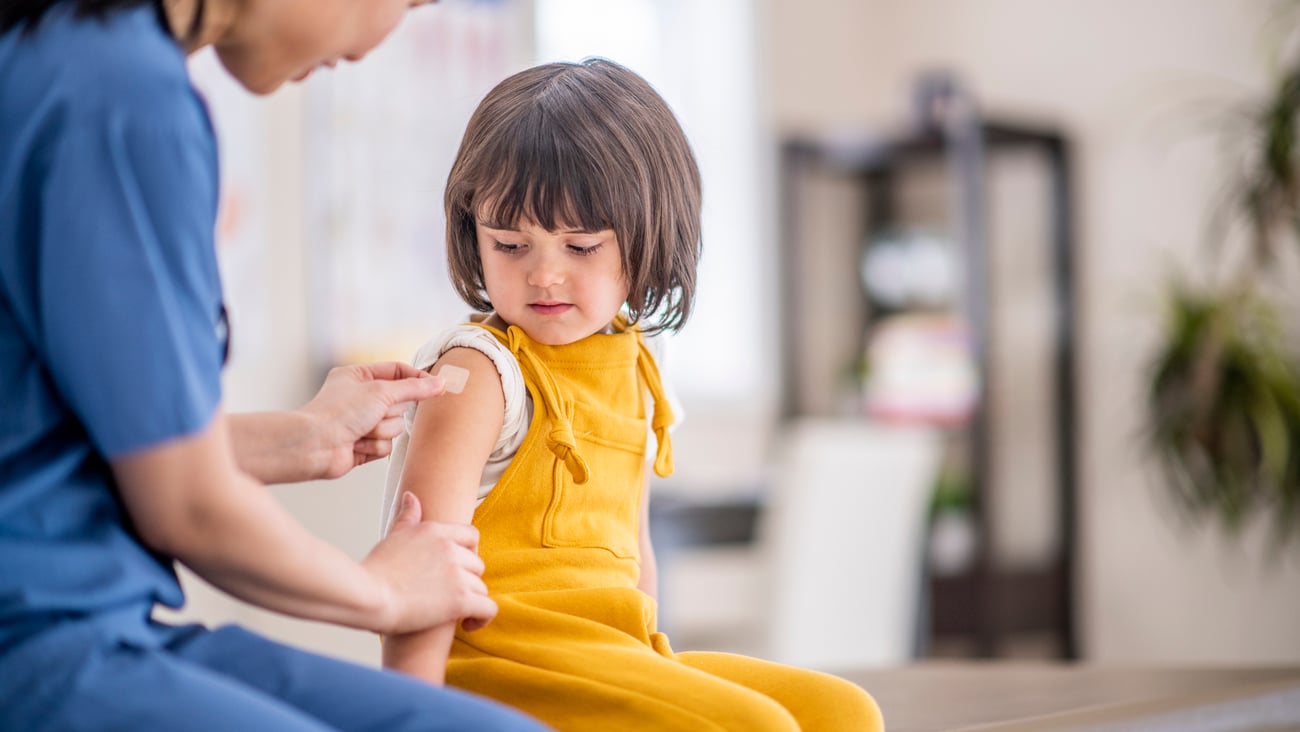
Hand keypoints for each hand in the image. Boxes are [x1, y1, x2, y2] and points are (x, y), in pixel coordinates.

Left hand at [299, 362, 443, 479]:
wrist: (315, 446)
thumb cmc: (338, 412)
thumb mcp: (380, 391)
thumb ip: (413, 388)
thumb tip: (439, 383)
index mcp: (358, 376)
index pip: (397, 372)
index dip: (417, 379)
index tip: (436, 386)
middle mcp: (360, 398)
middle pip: (400, 402)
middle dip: (390, 411)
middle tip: (375, 412)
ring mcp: (362, 422)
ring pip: (395, 426)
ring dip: (382, 430)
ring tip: (361, 431)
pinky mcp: (364, 444)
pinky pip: (386, 445)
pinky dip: (374, 445)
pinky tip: (356, 445)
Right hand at [364, 491, 496, 634]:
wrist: (367, 597)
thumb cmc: (374, 572)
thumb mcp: (393, 537)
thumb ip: (408, 517)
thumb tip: (411, 497)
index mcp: (435, 531)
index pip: (472, 536)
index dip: (468, 553)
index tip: (457, 569)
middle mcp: (450, 549)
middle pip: (477, 564)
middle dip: (467, 580)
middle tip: (449, 594)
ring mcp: (457, 574)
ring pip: (481, 587)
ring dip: (471, 600)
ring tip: (455, 613)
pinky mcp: (461, 600)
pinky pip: (488, 608)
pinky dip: (482, 618)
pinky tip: (467, 624)